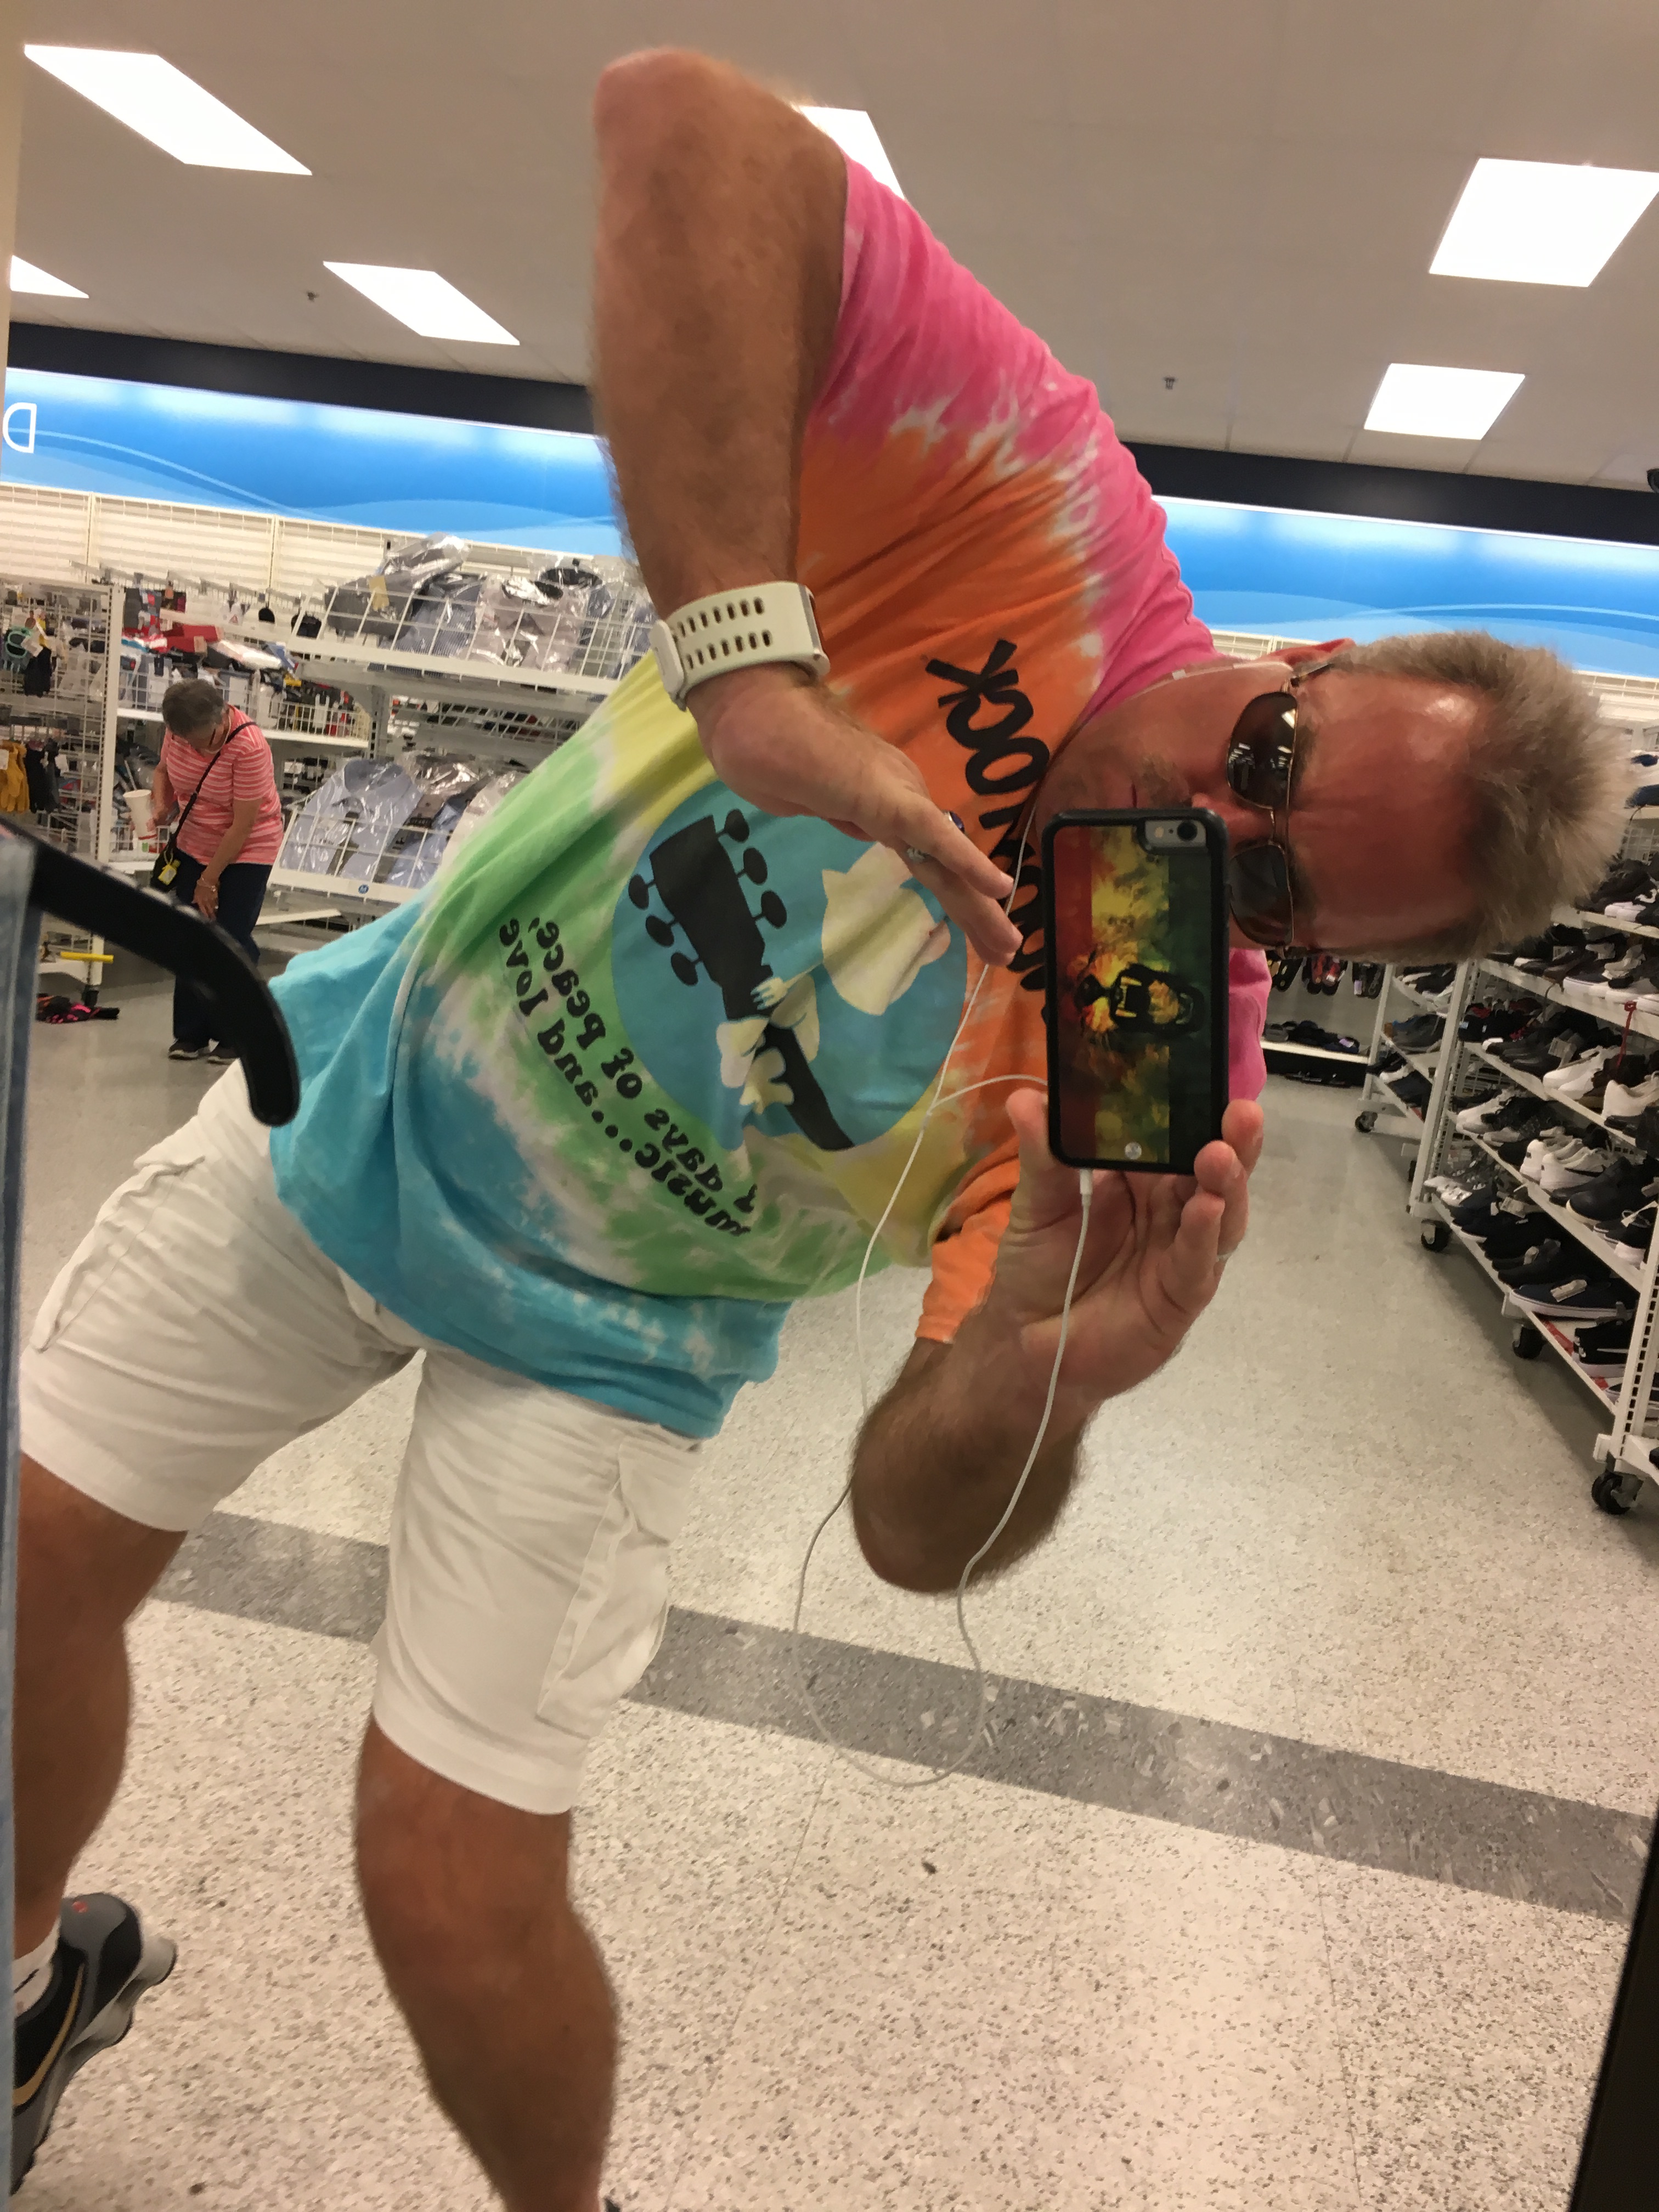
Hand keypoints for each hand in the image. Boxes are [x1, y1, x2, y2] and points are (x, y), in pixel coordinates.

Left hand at [193, 873, 219, 920]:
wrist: (209, 878)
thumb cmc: (201, 882)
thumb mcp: (196, 890)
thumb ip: (195, 897)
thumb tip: (193, 901)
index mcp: (199, 898)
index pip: (201, 908)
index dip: (203, 913)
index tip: (205, 919)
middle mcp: (205, 899)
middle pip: (207, 909)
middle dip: (209, 915)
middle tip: (211, 920)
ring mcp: (211, 897)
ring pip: (212, 906)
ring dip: (213, 911)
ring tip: (215, 917)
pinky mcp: (216, 895)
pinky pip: (216, 901)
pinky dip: (216, 905)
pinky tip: (217, 908)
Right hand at [692, 667, 1020, 966]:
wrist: (748, 707)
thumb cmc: (763, 746)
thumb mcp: (804, 796)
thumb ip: (831, 806)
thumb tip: (842, 813)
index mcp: (882, 803)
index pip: (926, 856)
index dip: (953, 892)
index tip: (974, 931)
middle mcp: (900, 799)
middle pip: (944, 866)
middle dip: (976, 912)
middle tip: (1006, 953)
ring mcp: (895, 797)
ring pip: (945, 860)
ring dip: (978, 905)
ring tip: (1008, 946)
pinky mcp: (885, 798)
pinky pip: (931, 835)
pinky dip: (966, 861)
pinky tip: (998, 886)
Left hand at [974, 1089, 1264, 1425]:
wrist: (1024, 1341)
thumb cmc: (1037, 1268)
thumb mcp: (1036, 1205)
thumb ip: (1042, 1155)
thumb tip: (1026, 1097)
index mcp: (1141, 1181)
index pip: (1179, 1139)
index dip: (1197, 1112)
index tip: (1210, 1079)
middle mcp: (1170, 1212)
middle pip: (1212, 1171)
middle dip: (1230, 1141)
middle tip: (1241, 1112)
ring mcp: (1181, 1254)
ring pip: (1219, 1214)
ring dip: (1226, 1183)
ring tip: (1222, 1154)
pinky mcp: (1180, 1297)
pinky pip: (1198, 1263)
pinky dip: (1204, 1234)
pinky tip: (1208, 1207)